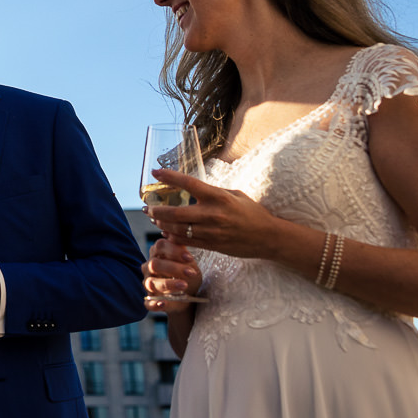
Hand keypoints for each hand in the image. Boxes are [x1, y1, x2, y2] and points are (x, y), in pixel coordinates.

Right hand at [142, 237, 201, 312]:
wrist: (191, 296)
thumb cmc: (189, 275)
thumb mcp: (190, 263)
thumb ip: (183, 252)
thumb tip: (175, 236)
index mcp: (158, 254)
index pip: (160, 246)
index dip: (174, 250)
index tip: (189, 258)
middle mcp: (149, 267)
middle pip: (154, 264)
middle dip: (173, 268)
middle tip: (191, 273)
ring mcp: (148, 284)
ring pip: (151, 283)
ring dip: (168, 284)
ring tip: (184, 286)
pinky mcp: (150, 301)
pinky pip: (148, 303)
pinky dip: (155, 304)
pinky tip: (163, 303)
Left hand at [144, 167, 283, 259]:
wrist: (269, 237)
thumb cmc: (252, 213)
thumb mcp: (235, 195)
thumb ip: (214, 192)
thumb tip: (194, 187)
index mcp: (219, 197)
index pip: (189, 184)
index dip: (170, 177)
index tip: (155, 172)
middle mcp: (213, 214)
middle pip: (176, 213)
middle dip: (158, 210)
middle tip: (148, 207)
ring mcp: (212, 232)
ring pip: (179, 229)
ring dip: (163, 224)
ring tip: (155, 219)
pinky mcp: (213, 245)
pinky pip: (187, 241)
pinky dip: (174, 236)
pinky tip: (167, 232)